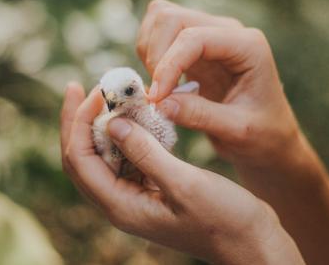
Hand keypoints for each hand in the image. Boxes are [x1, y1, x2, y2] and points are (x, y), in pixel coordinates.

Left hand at [60, 83, 303, 264]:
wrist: (250, 241)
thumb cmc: (224, 220)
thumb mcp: (185, 184)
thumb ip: (146, 153)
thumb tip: (113, 123)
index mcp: (121, 206)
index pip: (80, 159)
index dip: (78, 122)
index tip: (94, 90)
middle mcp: (121, 203)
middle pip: (82, 157)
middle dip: (79, 121)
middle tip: (83, 86)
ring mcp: (135, 197)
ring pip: (102, 156)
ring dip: (101, 125)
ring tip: (109, 94)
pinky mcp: (151, 189)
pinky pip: (126, 158)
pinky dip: (126, 134)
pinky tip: (136, 114)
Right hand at [138, 0, 303, 168]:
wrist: (271, 140)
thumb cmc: (264, 135)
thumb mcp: (238, 131)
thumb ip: (201, 115)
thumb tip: (160, 103)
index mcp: (248, 46)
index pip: (194, 38)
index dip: (168, 65)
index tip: (156, 99)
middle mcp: (228, 31)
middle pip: (171, 18)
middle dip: (155, 56)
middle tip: (158, 95)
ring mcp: (210, 34)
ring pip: (160, 18)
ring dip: (149, 53)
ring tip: (161, 90)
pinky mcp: (194, 45)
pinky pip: (159, 33)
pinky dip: (149, 56)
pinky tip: (162, 86)